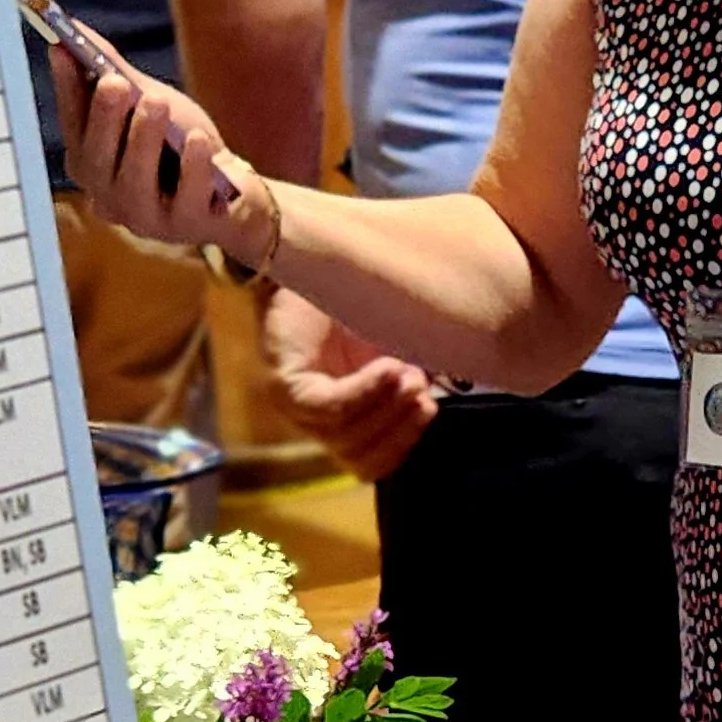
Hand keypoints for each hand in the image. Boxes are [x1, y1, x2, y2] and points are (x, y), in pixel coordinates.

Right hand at [52, 38, 265, 263]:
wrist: (238, 198)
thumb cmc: (182, 148)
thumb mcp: (150, 105)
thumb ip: (113, 73)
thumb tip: (74, 31)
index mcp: (92, 165)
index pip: (72, 128)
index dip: (67, 91)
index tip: (64, 51)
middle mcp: (109, 197)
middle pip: (97, 160)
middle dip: (104, 119)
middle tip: (115, 83)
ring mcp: (147, 218)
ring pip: (135, 182)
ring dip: (144, 139)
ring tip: (157, 102)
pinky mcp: (188, 227)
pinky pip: (187, 197)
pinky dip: (193, 166)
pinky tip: (199, 139)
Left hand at [261, 290, 437, 482]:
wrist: (316, 259)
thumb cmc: (357, 301)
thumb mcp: (395, 346)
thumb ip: (413, 377)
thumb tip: (436, 401)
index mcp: (345, 418)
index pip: (371, 462)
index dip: (404, 445)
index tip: (432, 409)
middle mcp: (317, 421)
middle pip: (359, 458)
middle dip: (400, 429)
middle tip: (425, 394)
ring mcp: (296, 407)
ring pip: (344, 437)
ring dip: (386, 409)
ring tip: (410, 376)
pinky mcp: (284, 385)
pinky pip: (328, 406)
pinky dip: (363, 391)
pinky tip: (388, 367)